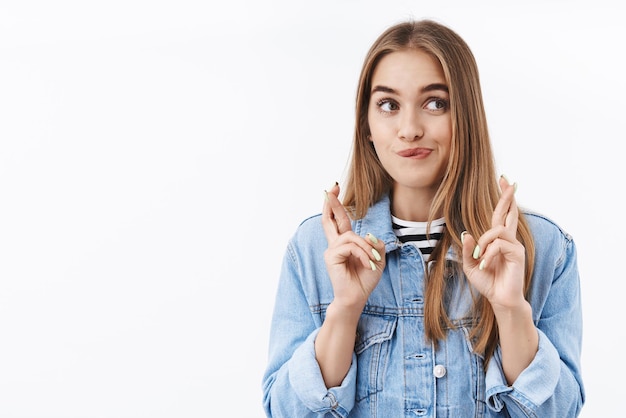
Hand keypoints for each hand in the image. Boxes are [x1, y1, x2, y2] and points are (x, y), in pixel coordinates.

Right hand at [322, 183, 385, 308]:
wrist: (357, 298)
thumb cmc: (365, 280)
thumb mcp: (378, 258)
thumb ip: (375, 243)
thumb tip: (368, 234)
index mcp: (345, 243)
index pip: (340, 221)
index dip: (337, 205)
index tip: (334, 189)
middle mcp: (336, 245)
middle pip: (330, 219)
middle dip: (332, 203)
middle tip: (331, 188)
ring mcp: (331, 250)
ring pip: (351, 236)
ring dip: (366, 248)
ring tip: (372, 262)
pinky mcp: (331, 257)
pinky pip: (350, 246)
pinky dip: (362, 254)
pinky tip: (366, 265)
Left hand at [460, 176, 526, 310]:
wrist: (499, 299)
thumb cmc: (488, 282)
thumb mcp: (470, 265)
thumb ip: (468, 249)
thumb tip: (467, 233)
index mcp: (497, 239)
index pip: (501, 214)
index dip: (503, 198)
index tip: (504, 180)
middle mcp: (508, 239)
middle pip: (508, 213)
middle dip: (507, 196)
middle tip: (509, 181)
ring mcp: (514, 245)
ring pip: (496, 231)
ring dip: (484, 243)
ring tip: (481, 259)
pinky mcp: (517, 253)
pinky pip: (498, 245)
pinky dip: (488, 255)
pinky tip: (485, 265)